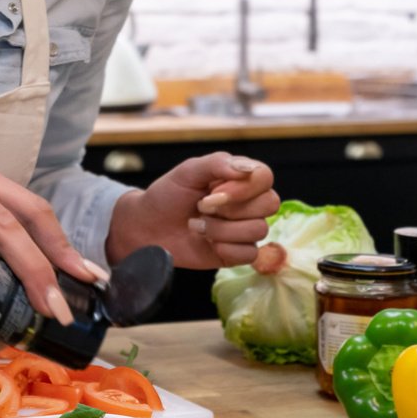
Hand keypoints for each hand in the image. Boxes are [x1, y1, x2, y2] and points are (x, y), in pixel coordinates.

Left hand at [107, 151, 279, 268]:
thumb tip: (248, 169)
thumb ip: (217, 164)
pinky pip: (249, 254)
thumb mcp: (188, 172)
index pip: (265, 177)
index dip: (243, 187)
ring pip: (258, 230)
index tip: (213, 191)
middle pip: (269, 204)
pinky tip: (206, 242)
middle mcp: (247, 202)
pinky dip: (224, 248)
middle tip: (201, 207)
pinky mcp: (238, 252)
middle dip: (230, 209)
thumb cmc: (167, 195)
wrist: (148, 226)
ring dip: (221, 229)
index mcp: (239, 178)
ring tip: (197, 225)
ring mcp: (244, 228)